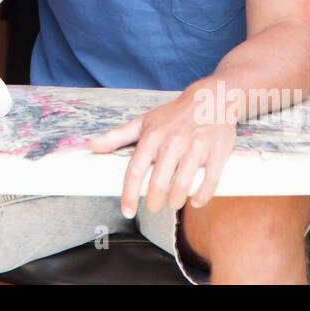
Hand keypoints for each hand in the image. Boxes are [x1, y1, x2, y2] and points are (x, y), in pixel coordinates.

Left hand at [89, 96, 235, 218]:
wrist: (211, 98)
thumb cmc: (173, 115)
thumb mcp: (144, 121)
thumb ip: (118, 136)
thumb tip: (92, 146)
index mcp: (152, 136)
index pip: (135, 170)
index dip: (129, 194)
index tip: (127, 211)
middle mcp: (173, 142)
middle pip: (159, 183)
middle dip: (154, 202)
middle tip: (154, 207)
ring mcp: (196, 146)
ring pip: (183, 185)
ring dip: (176, 201)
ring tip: (172, 203)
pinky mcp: (216, 151)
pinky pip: (210, 181)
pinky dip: (201, 197)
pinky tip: (195, 202)